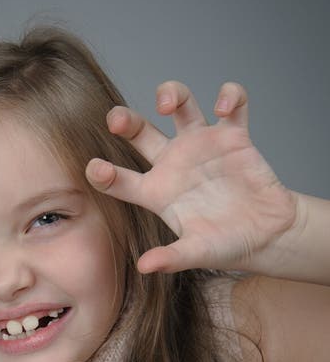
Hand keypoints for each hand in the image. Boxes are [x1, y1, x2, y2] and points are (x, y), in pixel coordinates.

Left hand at [86, 81, 300, 274]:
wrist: (267, 235)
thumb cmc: (227, 245)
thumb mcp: (197, 253)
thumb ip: (172, 257)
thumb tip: (144, 267)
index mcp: (157, 192)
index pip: (120, 180)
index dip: (104, 174)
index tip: (95, 168)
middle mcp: (173, 163)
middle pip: (140, 132)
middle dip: (125, 120)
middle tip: (116, 120)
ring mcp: (202, 145)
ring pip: (181, 106)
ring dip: (171, 94)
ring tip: (168, 104)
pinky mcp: (234, 135)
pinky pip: (232, 104)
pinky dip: (230, 96)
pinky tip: (225, 106)